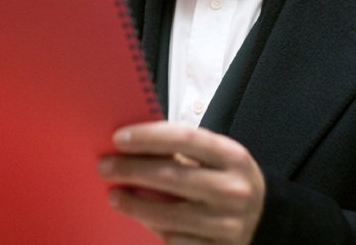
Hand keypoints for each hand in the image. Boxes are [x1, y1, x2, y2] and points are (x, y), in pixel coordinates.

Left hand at [97, 121, 264, 244]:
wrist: (266, 216)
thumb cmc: (229, 177)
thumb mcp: (217, 156)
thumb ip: (184, 151)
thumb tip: (134, 147)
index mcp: (231, 155)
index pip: (184, 138)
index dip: (148, 137)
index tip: (119, 138)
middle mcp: (233, 188)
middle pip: (172, 176)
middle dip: (132, 170)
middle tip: (105, 166)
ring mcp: (228, 223)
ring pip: (170, 214)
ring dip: (135, 204)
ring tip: (114, 195)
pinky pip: (178, 241)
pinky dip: (155, 230)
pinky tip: (140, 219)